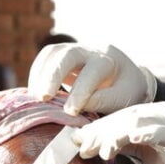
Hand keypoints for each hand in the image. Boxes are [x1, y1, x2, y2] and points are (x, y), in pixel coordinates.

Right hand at [28, 43, 156, 114]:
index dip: (80, 91)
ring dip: (41, 74)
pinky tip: (35, 92)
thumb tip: (72, 108)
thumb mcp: (123, 99)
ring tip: (36, 97)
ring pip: (53, 52)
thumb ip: (101, 102)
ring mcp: (76, 51)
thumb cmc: (127, 91)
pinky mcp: (64, 58)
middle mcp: (92, 51)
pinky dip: (37, 73)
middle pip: (68, 53)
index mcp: (111, 61)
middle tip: (43, 97)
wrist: (128, 79)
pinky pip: (46, 58)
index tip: (70, 111)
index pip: (93, 71)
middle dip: (53, 75)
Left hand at [72, 102, 164, 163]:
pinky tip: (133, 137)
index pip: (117, 117)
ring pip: (139, 123)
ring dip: (117, 136)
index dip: (96, 128)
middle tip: (82, 149)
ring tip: (103, 151)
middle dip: (101, 134)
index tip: (75, 141)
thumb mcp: (138, 150)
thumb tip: (84, 142)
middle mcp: (160, 112)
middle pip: (124, 118)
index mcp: (149, 112)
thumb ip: (117, 143)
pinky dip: (148, 134)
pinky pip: (164, 134)